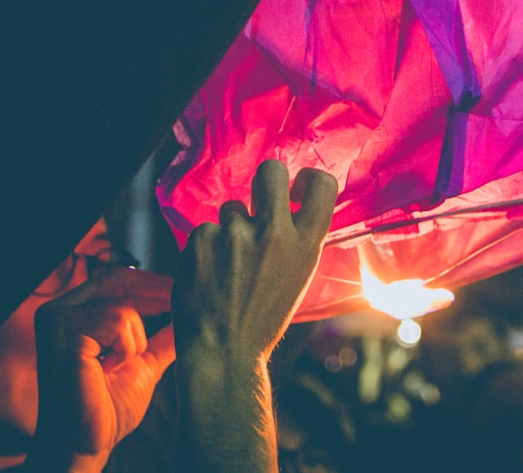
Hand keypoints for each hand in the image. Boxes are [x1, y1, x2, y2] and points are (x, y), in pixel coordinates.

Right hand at [30, 268, 174, 472]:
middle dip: (157, 294)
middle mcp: (58, 309)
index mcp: (71, 310)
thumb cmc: (107, 405)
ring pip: (125, 307)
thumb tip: (191, 309)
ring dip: (137, 341)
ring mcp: (57, 319)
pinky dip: (126, 349)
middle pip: (120, 281)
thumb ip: (162, 332)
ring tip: (116, 366)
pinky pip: (119, 322)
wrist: (85, 444)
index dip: (153, 282)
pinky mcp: (64, 332)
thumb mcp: (143, 359)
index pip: (116, 279)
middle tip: (183, 306)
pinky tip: (107, 369)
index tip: (184, 289)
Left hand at [170, 160, 337, 472]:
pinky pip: (205, 229)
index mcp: (306, 245)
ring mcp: (235, 234)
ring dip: (230, 229)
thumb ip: (296, 240)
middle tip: (259, 201)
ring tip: (229, 266)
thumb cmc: (263, 319)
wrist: (223, 352)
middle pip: (271, 171)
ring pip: (232, 208)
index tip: (297, 188)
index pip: (321, 184)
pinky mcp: (202, 238)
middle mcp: (274, 233)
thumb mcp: (297, 278)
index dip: (308, 179)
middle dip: (266, 179)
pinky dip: (206, 248)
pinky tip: (209, 275)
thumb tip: (292, 204)